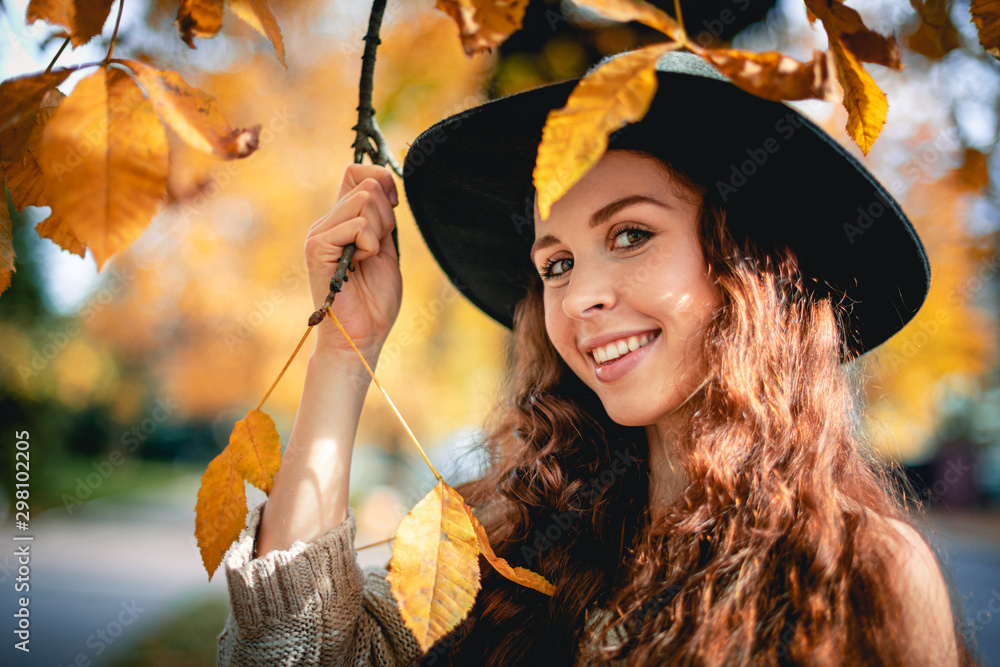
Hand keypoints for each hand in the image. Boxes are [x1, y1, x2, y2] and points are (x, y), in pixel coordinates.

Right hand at [305, 163, 401, 364]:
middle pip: (366, 184)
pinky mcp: (318, 248)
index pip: (355, 172)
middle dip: (386, 216)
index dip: (380, 179)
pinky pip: (357, 225)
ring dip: (379, 232)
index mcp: (341, 221)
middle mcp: (326, 223)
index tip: (393, 206)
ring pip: (364, 201)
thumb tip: (383, 183)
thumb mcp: (386, 249)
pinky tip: (360, 264)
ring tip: (367, 258)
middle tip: (376, 248)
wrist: (361, 336)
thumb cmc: (374, 301)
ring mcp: (319, 234)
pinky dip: (370, 245)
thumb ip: (382, 219)